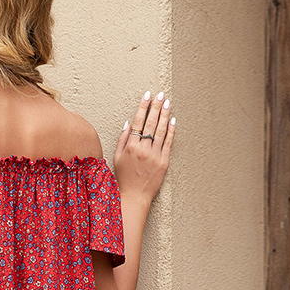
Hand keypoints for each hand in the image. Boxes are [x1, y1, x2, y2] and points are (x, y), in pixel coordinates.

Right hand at [114, 90, 175, 209]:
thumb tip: (128, 123)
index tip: (147, 95)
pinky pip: (168, 142)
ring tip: (167, 102)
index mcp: (131, 147)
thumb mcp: (117, 158)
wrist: (134, 196)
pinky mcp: (164, 162)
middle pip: (151, 123)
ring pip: (161, 130)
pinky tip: (172, 120)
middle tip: (161, 94)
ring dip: (165, 114)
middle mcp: (143, 149)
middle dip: (156, 106)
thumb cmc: (123, 178)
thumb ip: (122, 140)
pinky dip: (171, 130)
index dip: (143, 107)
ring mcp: (155, 155)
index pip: (138, 122)